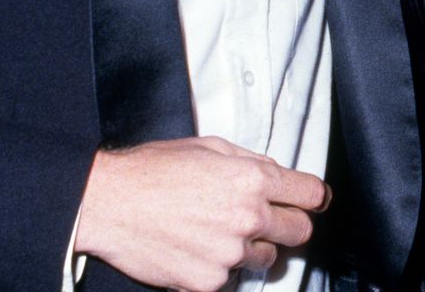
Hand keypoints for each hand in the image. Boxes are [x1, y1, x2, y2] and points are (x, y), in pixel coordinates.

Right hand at [76, 136, 329, 291]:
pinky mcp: (209, 282)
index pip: (312, 194)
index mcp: (252, 178)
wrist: (110, 202)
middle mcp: (248, 217)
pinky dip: (219, 267)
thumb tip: (276, 174)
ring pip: (266, 258)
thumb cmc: (154, 169)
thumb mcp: (209, 147)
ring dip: (252, 248)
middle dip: (288, 225)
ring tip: (217, 232)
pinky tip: (195, 248)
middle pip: (300, 231)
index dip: (314, 198)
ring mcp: (230, 253)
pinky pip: (230, 278)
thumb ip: (250, 162)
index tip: (312, 202)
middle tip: (267, 221)